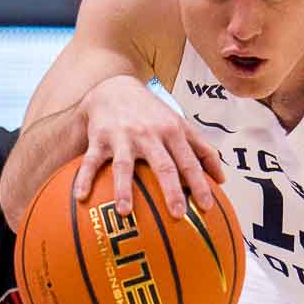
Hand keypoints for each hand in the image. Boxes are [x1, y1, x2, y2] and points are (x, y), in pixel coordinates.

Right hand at [74, 75, 225, 220]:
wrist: (115, 88)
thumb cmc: (153, 115)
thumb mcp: (180, 126)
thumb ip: (203, 151)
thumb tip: (222, 180)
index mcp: (171, 132)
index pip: (189, 161)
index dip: (199, 184)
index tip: (207, 208)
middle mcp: (149, 134)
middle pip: (162, 165)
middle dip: (171, 190)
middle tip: (176, 214)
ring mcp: (122, 137)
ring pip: (124, 165)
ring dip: (123, 188)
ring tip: (124, 212)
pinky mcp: (99, 138)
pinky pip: (91, 162)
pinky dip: (85, 178)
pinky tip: (80, 197)